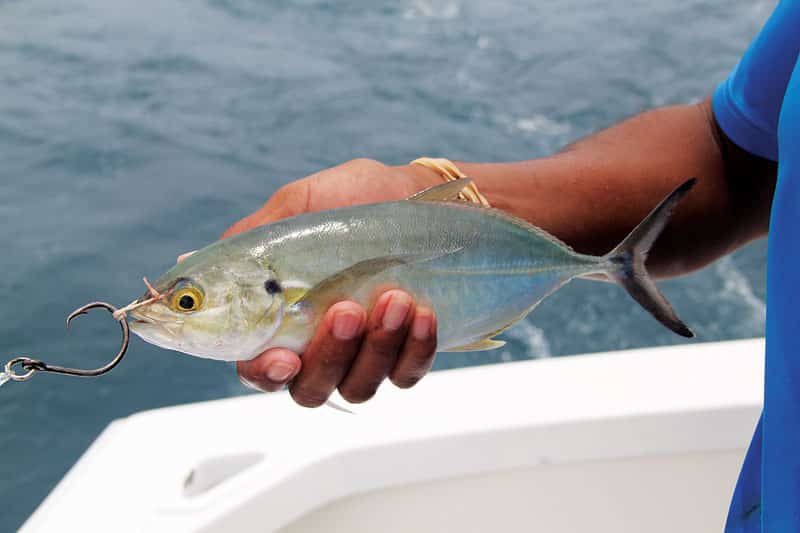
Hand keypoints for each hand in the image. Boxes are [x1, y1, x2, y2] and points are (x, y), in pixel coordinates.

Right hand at [219, 159, 441, 405]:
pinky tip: (422, 312)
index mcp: (282, 322)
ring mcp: (366, 355)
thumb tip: (187, 265)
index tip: (284, 359)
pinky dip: (414, 349)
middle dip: (329, 355)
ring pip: (358, 386)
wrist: (421, 193)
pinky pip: (407, 374)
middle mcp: (320, 348)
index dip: (265, 374)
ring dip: (375, 348)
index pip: (260, 368)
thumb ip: (253, 240)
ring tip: (395, 297)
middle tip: (347, 308)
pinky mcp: (408, 353)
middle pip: (309, 388)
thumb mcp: (301, 207)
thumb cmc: (355, 199)